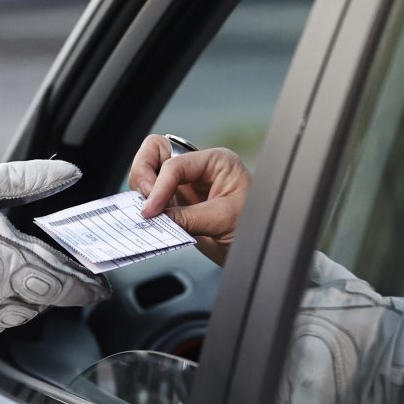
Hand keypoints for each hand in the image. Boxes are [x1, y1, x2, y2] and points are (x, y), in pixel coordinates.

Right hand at [128, 134, 251, 264]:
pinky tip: (148, 219)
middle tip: (143, 201)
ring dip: (141, 191)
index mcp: (215, 162)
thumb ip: (188, 217)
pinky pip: (151, 198)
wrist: (262, 252)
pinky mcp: (177, 204)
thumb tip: (157, 218)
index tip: (151, 210)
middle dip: (143, 173)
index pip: (175, 164)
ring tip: (147, 212)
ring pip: (148, 172)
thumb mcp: (224, 220)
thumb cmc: (258, 228)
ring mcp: (185, 186)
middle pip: (155, 152)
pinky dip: (144, 206)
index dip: (159, 186)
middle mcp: (198, 169)